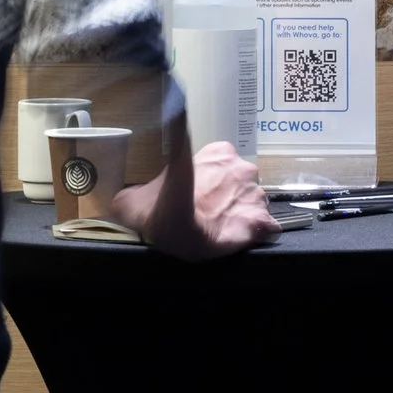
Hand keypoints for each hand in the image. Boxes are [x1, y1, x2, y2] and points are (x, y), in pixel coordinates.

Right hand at [112, 138, 279, 258]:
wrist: (176, 238)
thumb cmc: (158, 213)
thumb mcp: (137, 191)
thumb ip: (143, 182)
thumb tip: (126, 184)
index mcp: (218, 153)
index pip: (222, 163)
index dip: (211, 182)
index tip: (200, 197)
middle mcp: (242, 167)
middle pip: (240, 183)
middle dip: (227, 196)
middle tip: (206, 214)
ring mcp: (256, 194)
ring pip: (254, 203)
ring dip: (240, 214)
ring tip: (220, 229)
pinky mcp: (262, 221)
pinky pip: (266, 226)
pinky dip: (257, 232)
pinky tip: (239, 239)